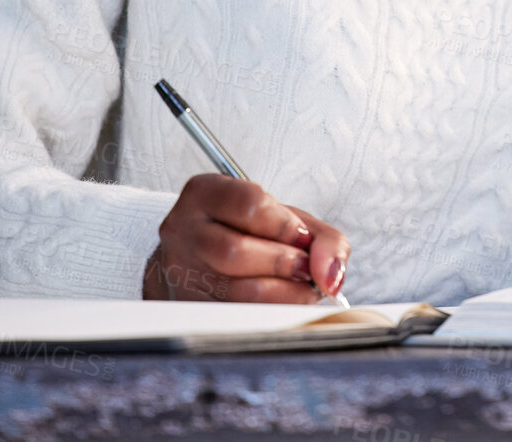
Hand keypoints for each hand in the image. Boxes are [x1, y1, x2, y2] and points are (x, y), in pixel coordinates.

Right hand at [142, 174, 349, 301]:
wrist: (204, 259)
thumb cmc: (250, 234)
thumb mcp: (288, 220)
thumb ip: (322, 238)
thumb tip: (331, 275)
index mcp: (205, 194)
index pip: (249, 203)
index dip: (285, 225)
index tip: (302, 239)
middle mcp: (184, 230)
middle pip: (236, 251)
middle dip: (285, 263)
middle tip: (304, 268)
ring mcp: (181, 271)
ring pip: (237, 290)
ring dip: (284, 292)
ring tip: (297, 286)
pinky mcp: (189, 306)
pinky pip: (238, 317)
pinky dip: (272, 312)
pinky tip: (281, 302)